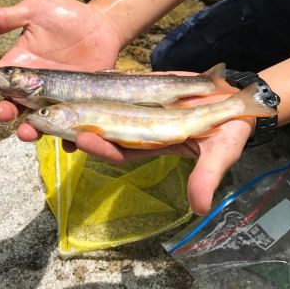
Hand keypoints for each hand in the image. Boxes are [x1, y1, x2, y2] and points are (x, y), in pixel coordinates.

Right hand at [0, 0, 121, 139]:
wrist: (101, 25)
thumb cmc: (66, 18)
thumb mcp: (35, 12)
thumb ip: (9, 18)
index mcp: (20, 67)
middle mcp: (35, 88)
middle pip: (13, 106)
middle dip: (4, 112)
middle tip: (0, 112)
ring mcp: (57, 98)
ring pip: (40, 121)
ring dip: (31, 131)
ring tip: (26, 133)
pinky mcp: (80, 104)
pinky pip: (73, 125)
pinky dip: (71, 137)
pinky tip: (70, 144)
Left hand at [63, 94, 252, 214]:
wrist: (236, 100)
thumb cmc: (229, 130)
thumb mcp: (220, 154)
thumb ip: (205, 177)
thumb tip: (199, 207)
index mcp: (154, 145)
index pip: (121, 151)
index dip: (102, 148)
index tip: (84, 140)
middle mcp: (142, 128)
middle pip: (106, 131)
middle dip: (81, 128)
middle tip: (53, 123)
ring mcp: (143, 105)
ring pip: (108, 108)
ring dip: (83, 107)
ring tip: (56, 103)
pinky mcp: (148, 86)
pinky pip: (122, 85)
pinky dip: (102, 84)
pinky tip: (81, 80)